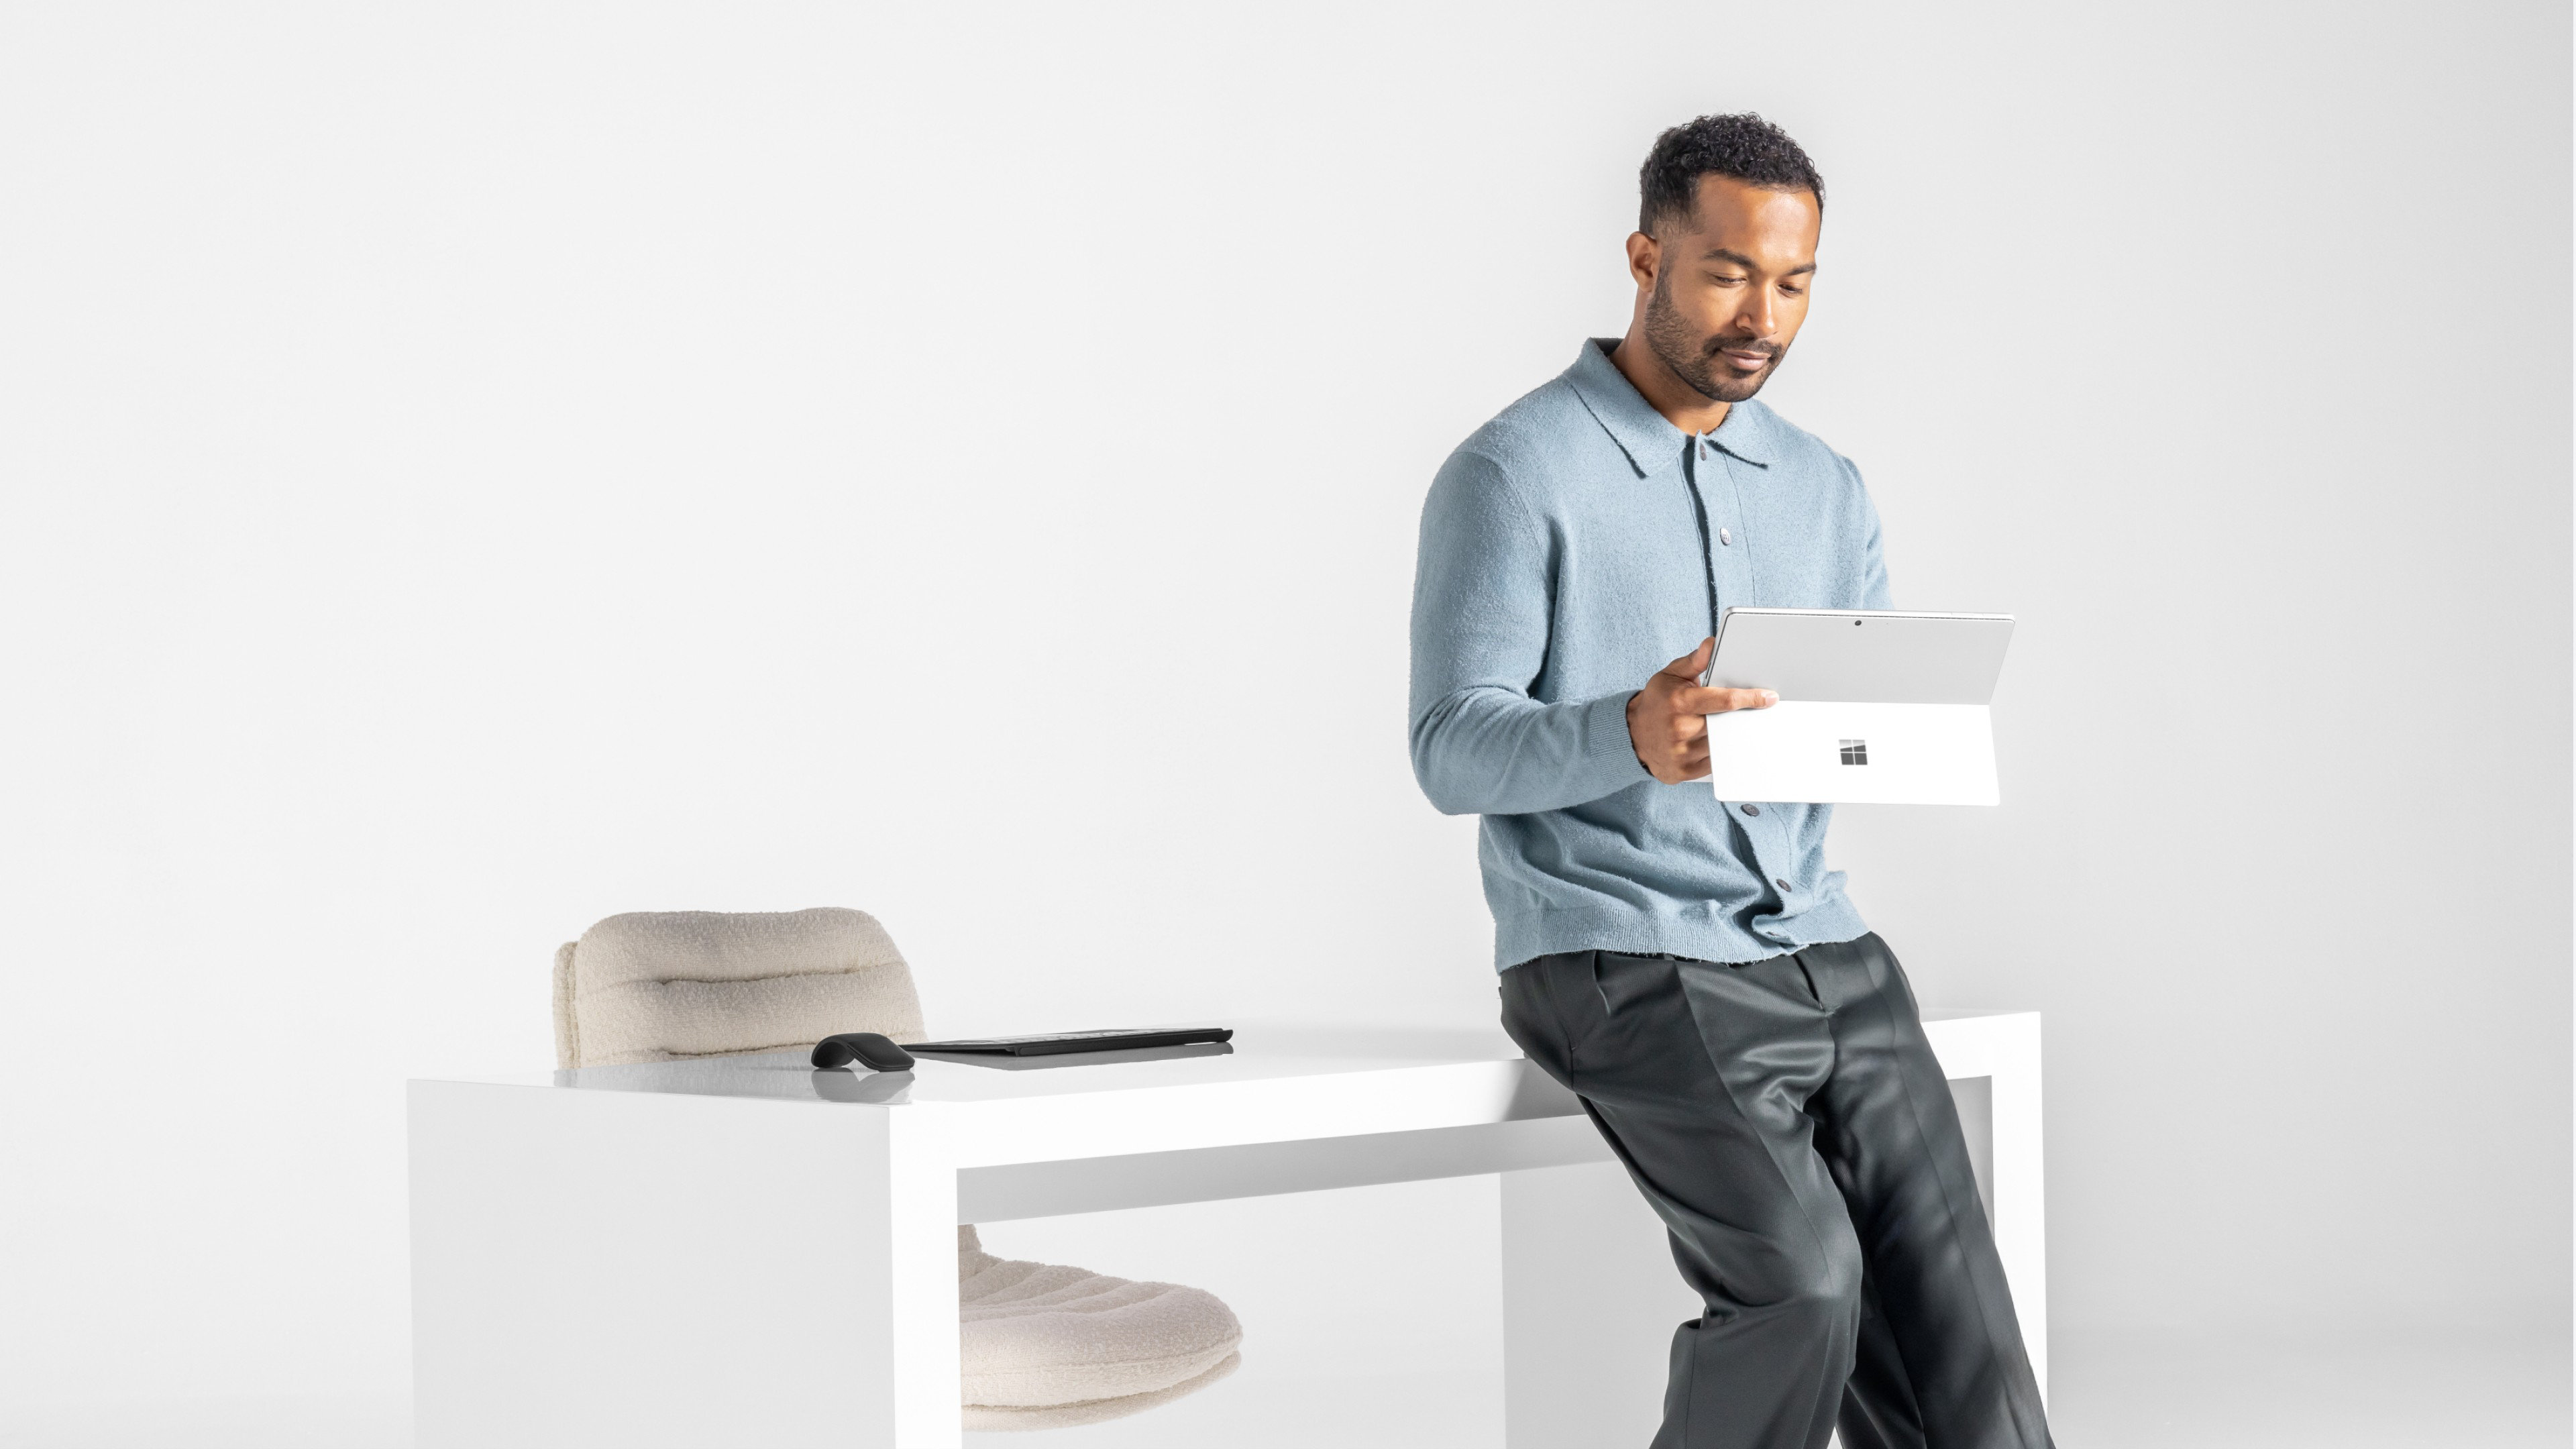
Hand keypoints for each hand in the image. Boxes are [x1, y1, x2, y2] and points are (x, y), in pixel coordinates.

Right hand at [1626, 638, 1775, 783]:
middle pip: (1726, 724)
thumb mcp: (1671, 675)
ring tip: (1717, 727)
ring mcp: (1681, 753)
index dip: (1751, 698)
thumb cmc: (1656, 702)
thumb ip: (1695, 661)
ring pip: (1722, 744)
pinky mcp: (1683, 771)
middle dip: (1736, 718)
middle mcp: (1680, 728)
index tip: (1769, 697)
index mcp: (1680, 702)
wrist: (1631, 734)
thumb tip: (1712, 643)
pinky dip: (1717, 753)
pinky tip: (1708, 743)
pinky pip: (1714, 763)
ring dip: (1727, 735)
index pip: (1725, 701)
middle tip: (1741, 714)